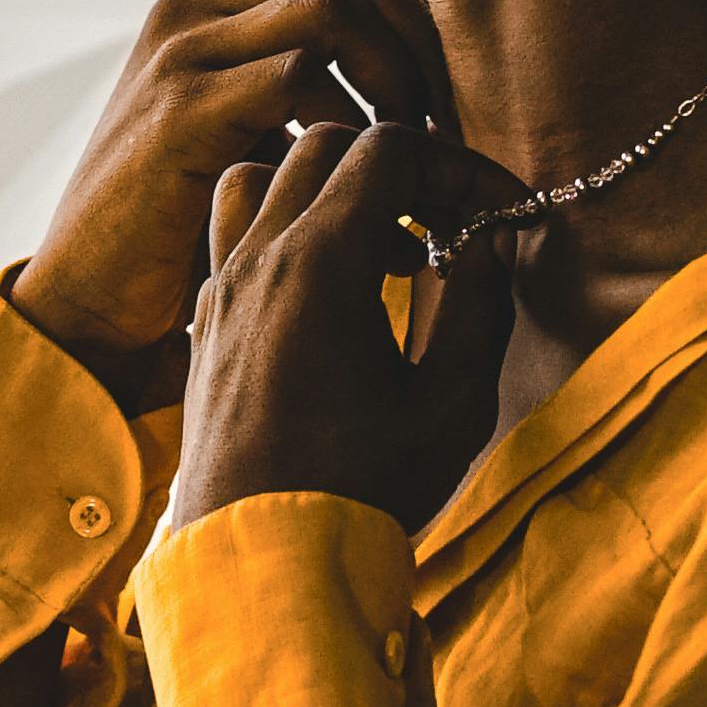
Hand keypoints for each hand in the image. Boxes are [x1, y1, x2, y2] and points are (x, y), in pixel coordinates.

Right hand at [12, 0, 458, 384]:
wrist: (86, 310)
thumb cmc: (181, 247)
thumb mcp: (252, 156)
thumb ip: (311, 117)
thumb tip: (421, 124)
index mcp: (208, 19)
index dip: (409, 26)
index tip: (446, 106)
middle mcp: (189, 18)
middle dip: (417, 44)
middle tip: (443, 130)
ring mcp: (179, 56)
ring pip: (333, 7)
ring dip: (395, 79)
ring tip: (412, 163)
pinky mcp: (180, 109)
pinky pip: (299, 77)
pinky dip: (351, 130)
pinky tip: (365, 196)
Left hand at [161, 120, 523, 538]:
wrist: (261, 561)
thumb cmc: (360, 488)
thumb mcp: (449, 404)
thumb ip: (478, 307)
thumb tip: (491, 245)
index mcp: (318, 262)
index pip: (388, 149)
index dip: (457, 167)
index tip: (500, 212)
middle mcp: (258, 257)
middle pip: (325, 145)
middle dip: (400, 166)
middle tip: (450, 224)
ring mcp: (221, 287)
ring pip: (264, 175)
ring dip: (329, 188)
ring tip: (383, 249)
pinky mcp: (206, 322)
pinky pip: (236, 232)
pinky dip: (285, 228)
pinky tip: (330, 292)